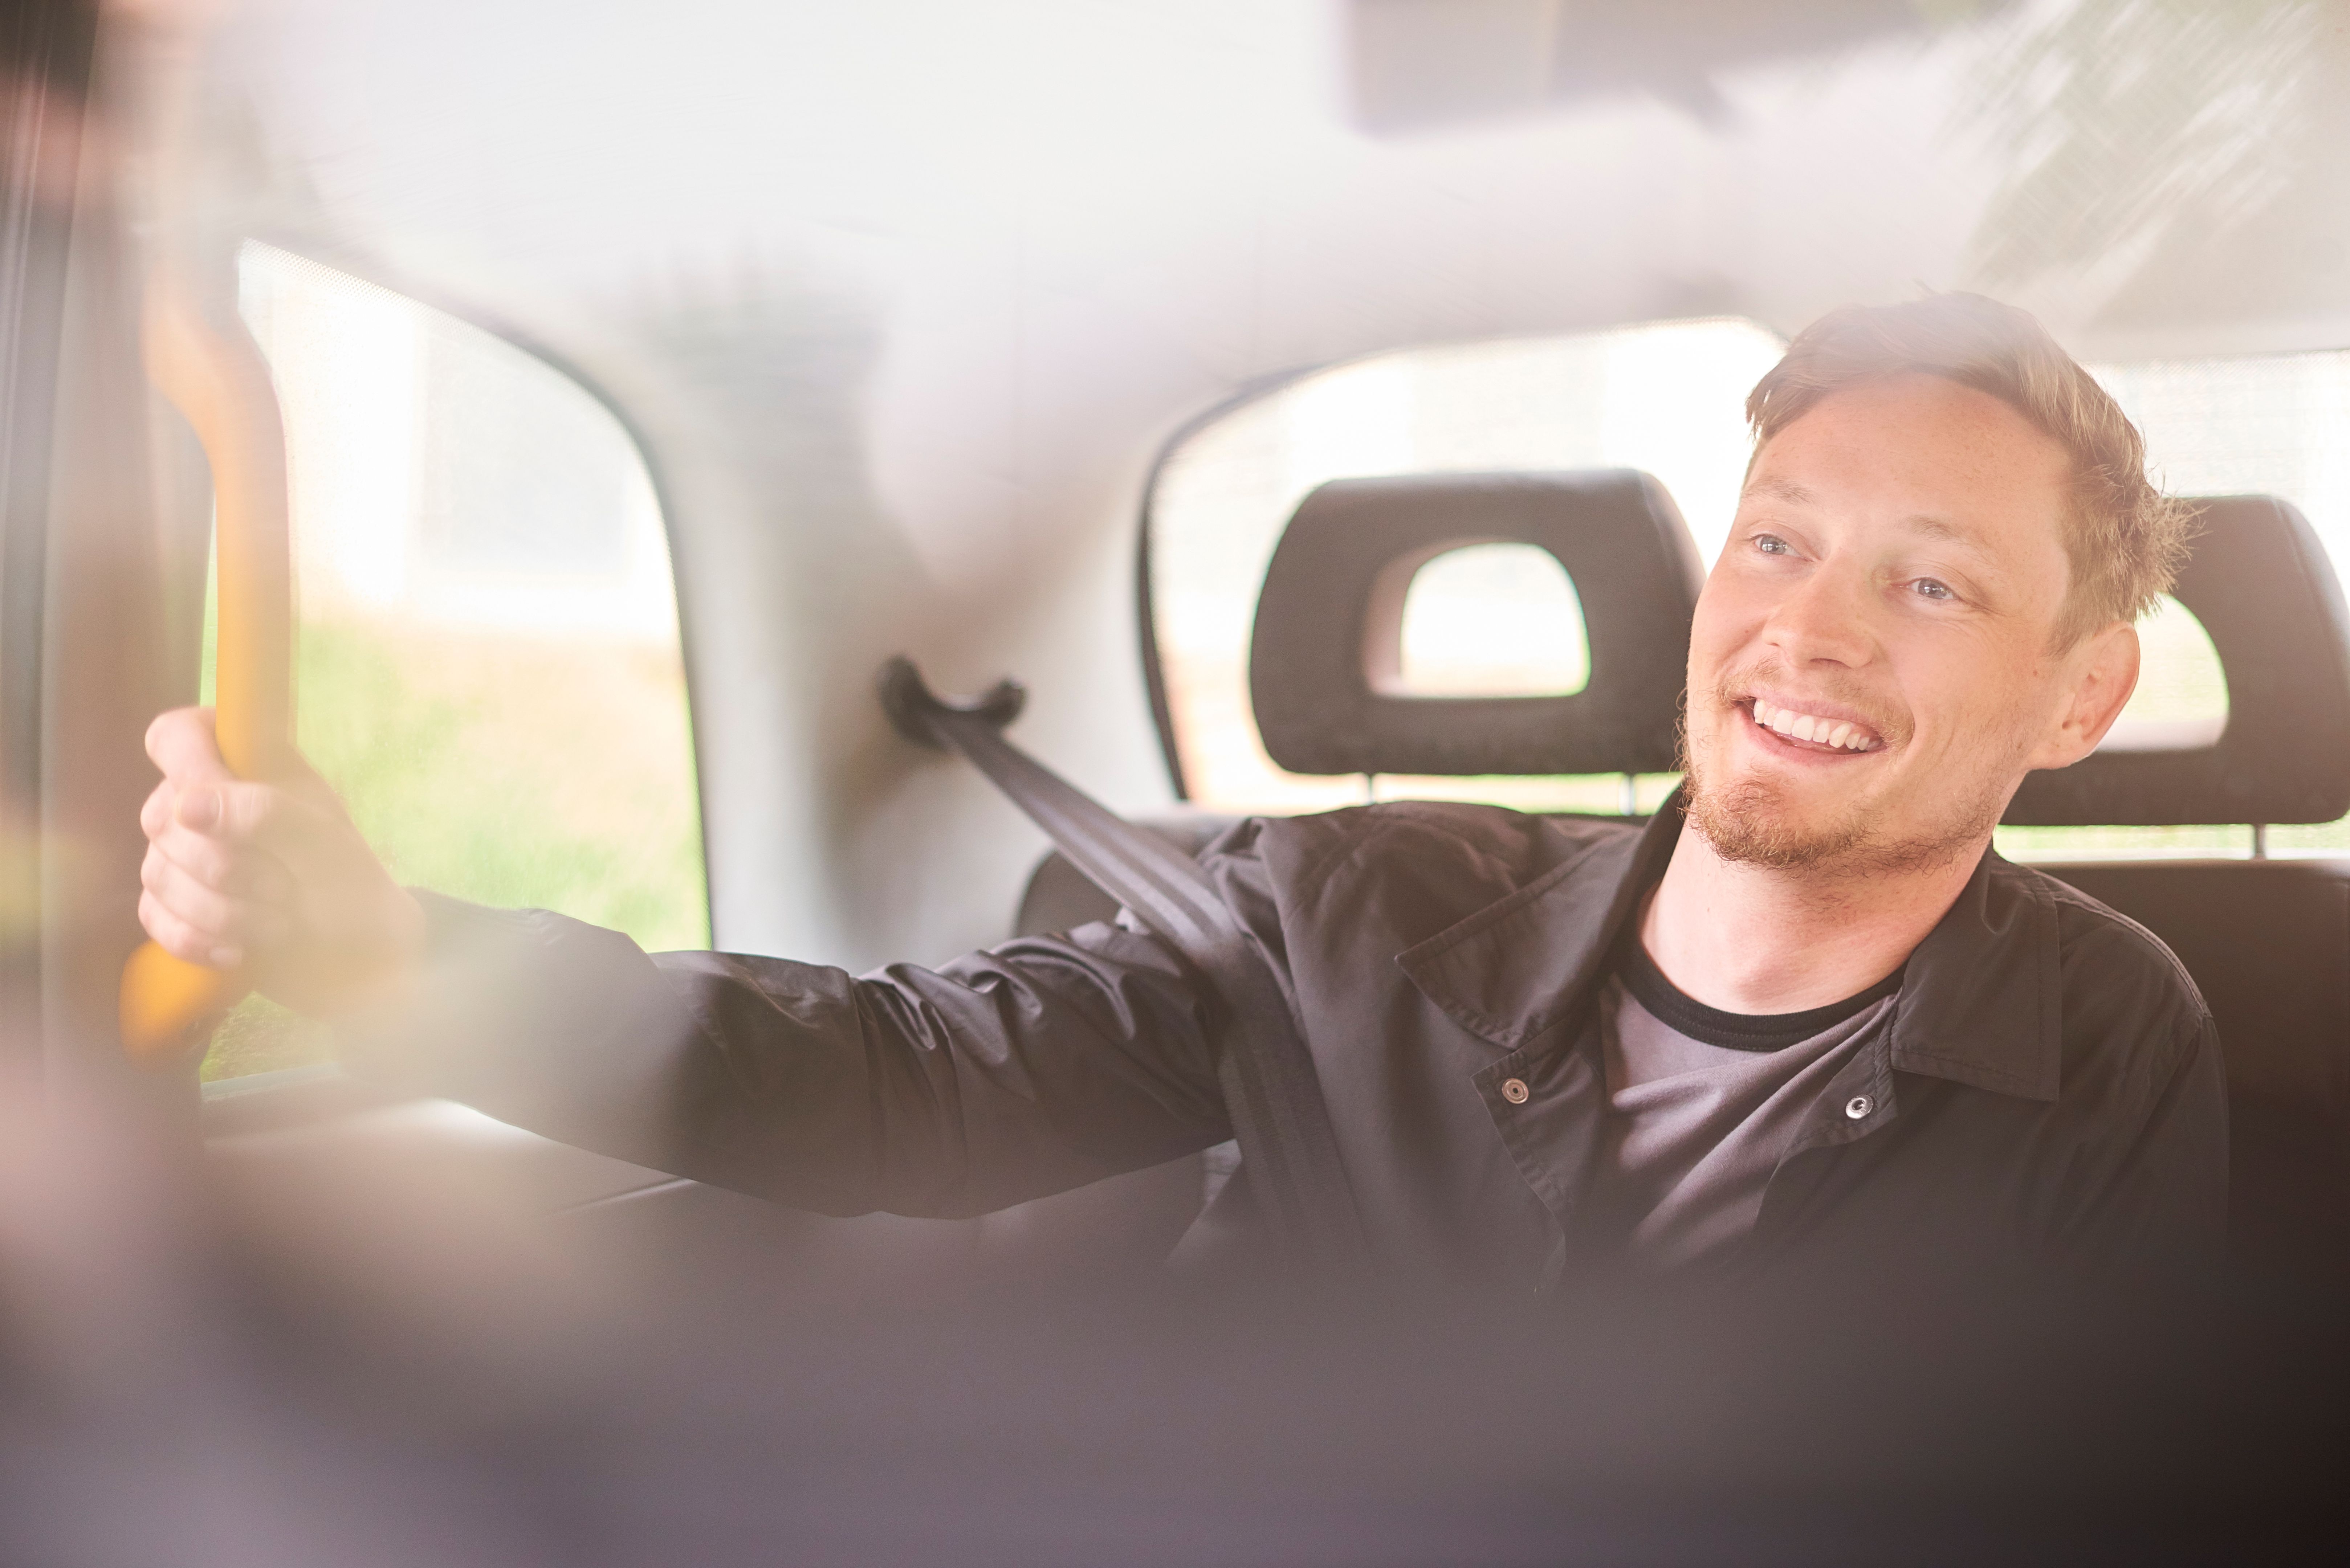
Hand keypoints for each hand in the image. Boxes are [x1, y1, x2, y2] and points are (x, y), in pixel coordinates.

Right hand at [138, 707, 425, 1017]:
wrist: (359, 955)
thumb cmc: (350, 887)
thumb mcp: (325, 844)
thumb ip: (266, 812)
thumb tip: (188, 805)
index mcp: (247, 766)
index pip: (179, 735)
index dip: (188, 767)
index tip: (220, 806)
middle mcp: (205, 803)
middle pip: (164, 818)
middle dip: (227, 866)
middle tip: (287, 888)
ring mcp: (182, 854)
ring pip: (157, 873)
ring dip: (223, 910)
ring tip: (280, 922)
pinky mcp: (172, 905)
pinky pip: (154, 916)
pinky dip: (198, 939)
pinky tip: (240, 952)